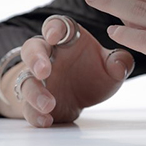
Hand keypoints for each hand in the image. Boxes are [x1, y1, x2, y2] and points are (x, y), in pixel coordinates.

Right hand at [0, 15, 134, 126]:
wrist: (81, 96)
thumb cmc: (93, 71)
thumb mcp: (112, 67)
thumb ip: (120, 62)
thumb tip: (119, 65)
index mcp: (67, 39)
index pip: (56, 25)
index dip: (53, 28)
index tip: (55, 36)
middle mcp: (48, 56)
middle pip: (32, 49)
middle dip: (35, 59)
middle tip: (43, 71)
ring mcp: (37, 79)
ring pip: (26, 80)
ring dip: (34, 92)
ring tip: (48, 104)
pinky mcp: (33, 101)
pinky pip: (27, 107)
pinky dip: (34, 114)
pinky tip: (46, 120)